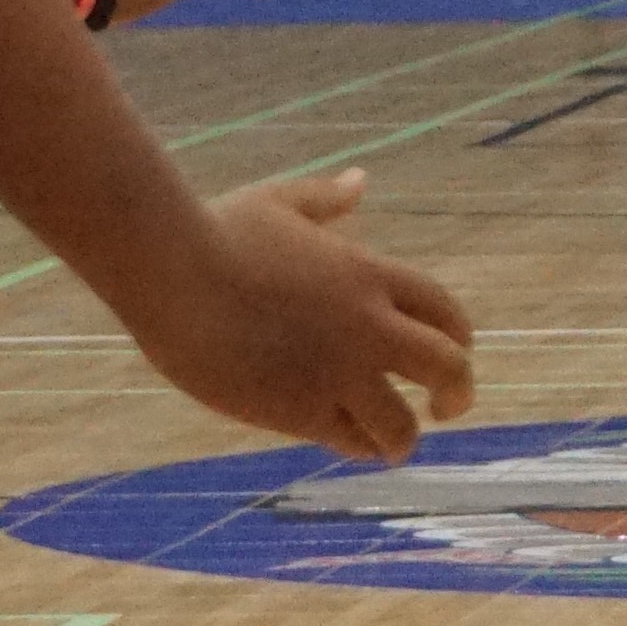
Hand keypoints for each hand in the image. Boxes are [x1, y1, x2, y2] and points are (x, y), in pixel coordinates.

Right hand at [128, 171, 476, 462]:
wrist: (169, 272)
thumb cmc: (215, 231)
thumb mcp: (281, 203)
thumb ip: (326, 199)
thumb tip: (359, 180)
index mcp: (371, 276)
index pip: (446, 312)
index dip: (457, 336)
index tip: (455, 351)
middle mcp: (369, 326)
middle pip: (447, 368)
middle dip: (457, 393)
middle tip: (449, 408)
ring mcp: (337, 372)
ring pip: (399, 422)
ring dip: (402, 437)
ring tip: (395, 444)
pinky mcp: (297, 409)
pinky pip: (346, 439)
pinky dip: (357, 445)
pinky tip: (353, 445)